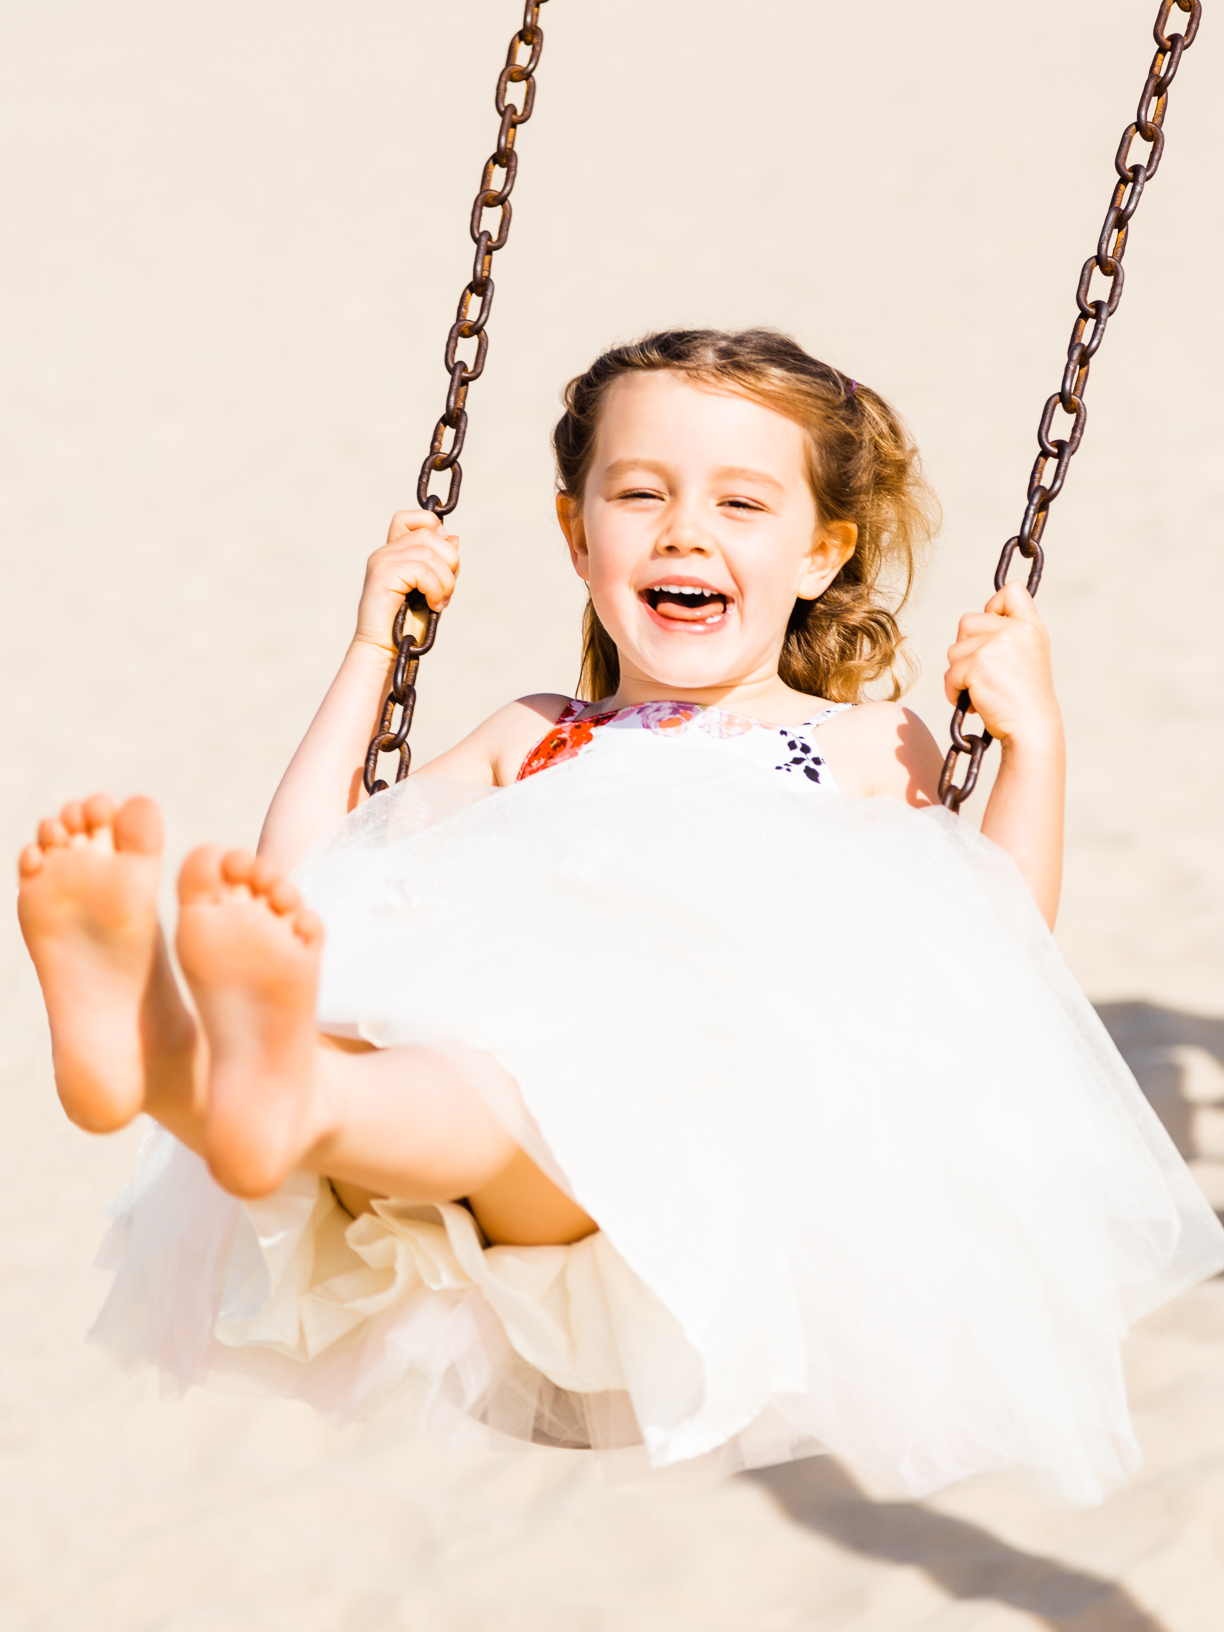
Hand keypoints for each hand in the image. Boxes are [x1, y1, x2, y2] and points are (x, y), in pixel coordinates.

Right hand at [354, 510, 460, 654]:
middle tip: (447, 590)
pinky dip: (436, 589)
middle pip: (430, 534)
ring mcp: (382, 561)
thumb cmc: (408, 624)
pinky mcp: (382, 575)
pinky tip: (433, 605)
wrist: (385, 650)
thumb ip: (442, 564)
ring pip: (429, 553)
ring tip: (440, 602)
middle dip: (450, 562)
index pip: (410, 518)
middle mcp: (386, 552)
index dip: (433, 527)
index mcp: (395, 552)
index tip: (444, 558)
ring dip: (445, 581)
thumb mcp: (433, 589)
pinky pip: (421, 570)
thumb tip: (453, 538)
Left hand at [944, 584, 1059, 747]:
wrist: (1031, 729)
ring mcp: (995, 644)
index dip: (994, 606)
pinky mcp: (976, 663)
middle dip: (966, 649)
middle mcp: (1015, 630)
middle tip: (985, 673)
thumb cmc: (1024, 700)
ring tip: (982, 690)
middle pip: (967, 621)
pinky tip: (975, 702)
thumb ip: (1007, 635)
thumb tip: (970, 626)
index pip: (1010, 590)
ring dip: (960, 673)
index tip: (994, 632)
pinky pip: (949, 673)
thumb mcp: (1027, 657)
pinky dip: (954, 690)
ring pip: (954, 649)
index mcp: (1031, 626)